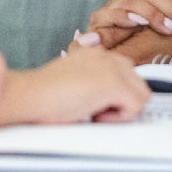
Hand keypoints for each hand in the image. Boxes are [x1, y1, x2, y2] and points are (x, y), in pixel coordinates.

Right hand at [0, 46, 149, 125]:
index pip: (126, 69)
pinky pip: (136, 108)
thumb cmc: (42, 94)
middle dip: (124, 101)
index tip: (107, 103)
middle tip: (98, 110)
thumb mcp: (72, 80)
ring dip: (122, 110)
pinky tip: (95, 114)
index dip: (119, 92)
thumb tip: (107, 97)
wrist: (30, 94)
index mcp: (93, 53)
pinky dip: (118, 119)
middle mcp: (104, 55)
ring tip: (95, 112)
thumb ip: (91, 81)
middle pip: (138, 82)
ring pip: (141, 95)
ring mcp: (111, 67)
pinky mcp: (113, 83)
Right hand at [86, 0, 171, 49]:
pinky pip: (109, 15)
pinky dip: (123, 18)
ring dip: (151, 14)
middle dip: (170, 10)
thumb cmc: (131, 46)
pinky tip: (136, 25)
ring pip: (129, 0)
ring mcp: (109, 10)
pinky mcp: (97, 24)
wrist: (102, 66)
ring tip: (168, 30)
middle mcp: (123, 0)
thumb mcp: (158, 30)